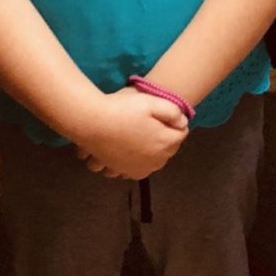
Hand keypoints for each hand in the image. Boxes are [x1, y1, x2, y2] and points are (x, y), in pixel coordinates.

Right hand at [74, 87, 188, 178]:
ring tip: (141, 133)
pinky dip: (137, 160)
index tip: (164, 113)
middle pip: (168, 148)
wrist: (92, 123)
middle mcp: (154, 163)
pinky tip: (130, 147)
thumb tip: (183, 122)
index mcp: (164, 144)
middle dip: (165, 136)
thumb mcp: (152, 102)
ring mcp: (137, 170)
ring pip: (154, 160)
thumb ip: (173, 112)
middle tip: (151, 120)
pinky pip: (137, 168)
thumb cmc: (123, 110)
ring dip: (152, 149)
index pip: (181, 134)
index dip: (175, 122)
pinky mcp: (122, 172)